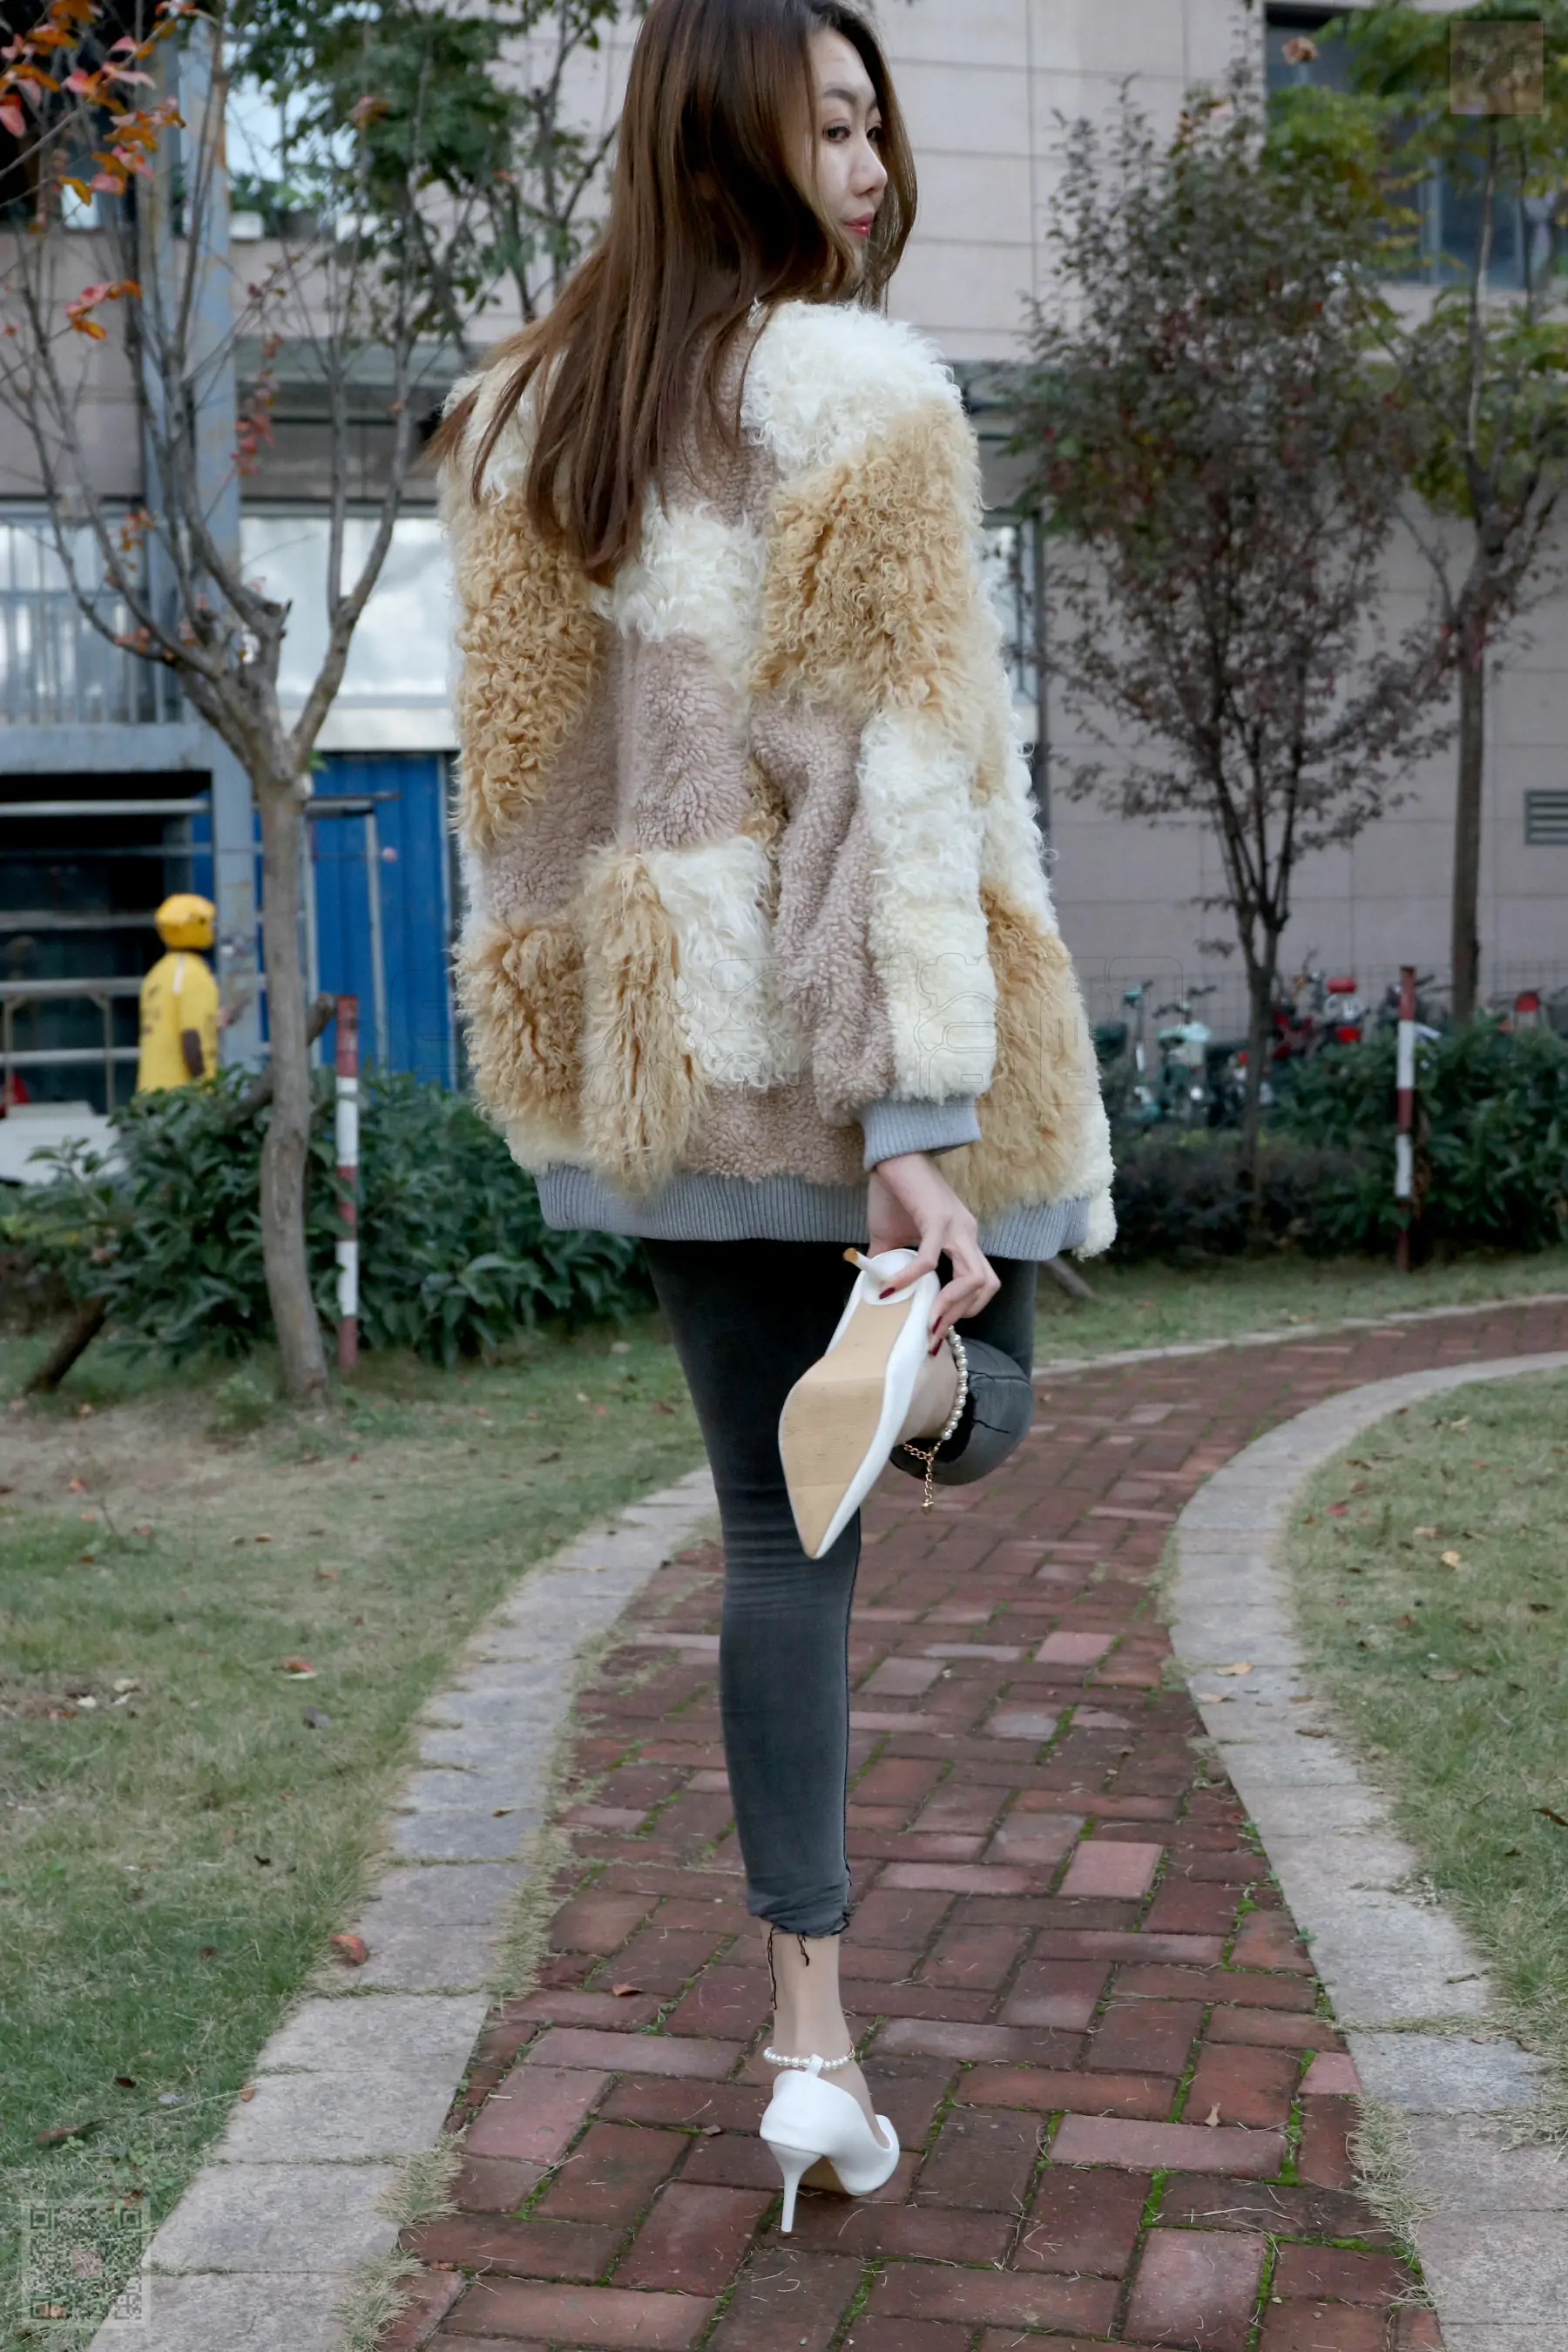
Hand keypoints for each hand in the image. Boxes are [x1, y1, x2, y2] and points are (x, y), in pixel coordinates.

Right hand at [867, 1154, 998, 1344]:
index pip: (982, 1282)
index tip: (937, 1325)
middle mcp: (967, 1233)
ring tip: (924, 1320)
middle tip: (933, 1332)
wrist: (891, 1155)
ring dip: (949, 1306)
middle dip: (960, 1314)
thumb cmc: (894, 1193)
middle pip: (986, 1285)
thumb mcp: (891, 1237)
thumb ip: (889, 1264)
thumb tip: (874, 1293)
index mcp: (963, 1238)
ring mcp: (956, 1226)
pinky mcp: (936, 1218)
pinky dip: (911, 1278)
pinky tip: (890, 1288)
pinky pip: (930, 1258)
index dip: (965, 1307)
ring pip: (972, 1277)